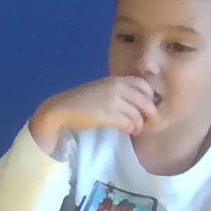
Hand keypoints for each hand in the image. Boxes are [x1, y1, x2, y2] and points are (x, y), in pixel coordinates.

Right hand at [29, 76, 156, 145]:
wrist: (60, 109)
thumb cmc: (79, 101)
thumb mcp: (101, 89)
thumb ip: (117, 91)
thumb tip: (136, 103)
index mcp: (116, 80)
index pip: (144, 86)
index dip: (149, 98)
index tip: (145, 108)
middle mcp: (117, 88)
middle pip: (146, 102)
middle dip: (151, 115)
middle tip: (148, 123)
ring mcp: (113, 101)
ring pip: (138, 115)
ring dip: (139, 125)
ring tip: (135, 130)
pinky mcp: (109, 115)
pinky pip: (129, 123)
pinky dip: (131, 129)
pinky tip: (127, 131)